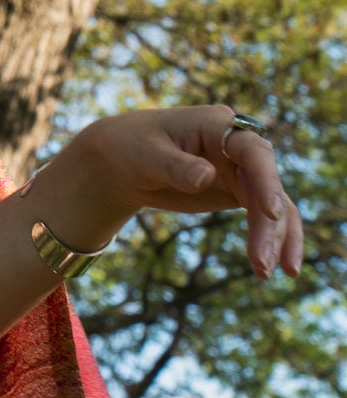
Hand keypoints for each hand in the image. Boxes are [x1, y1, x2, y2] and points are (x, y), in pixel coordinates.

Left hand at [39, 104, 302, 280]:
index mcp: (216, 124)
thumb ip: (176, 166)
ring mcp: (240, 169)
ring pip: (273, 204)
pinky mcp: (238, 191)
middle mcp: (237, 145)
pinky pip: (265, 215)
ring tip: (265, 273)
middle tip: (261, 263)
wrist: (121, 158)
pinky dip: (272, 238)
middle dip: (269, 224)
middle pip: (266, 184)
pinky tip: (276, 267)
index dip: (266, 179)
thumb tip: (207, 177)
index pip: (252, 151)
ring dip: (275, 238)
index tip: (271, 211)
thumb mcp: (146, 156)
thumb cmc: (132, 147)